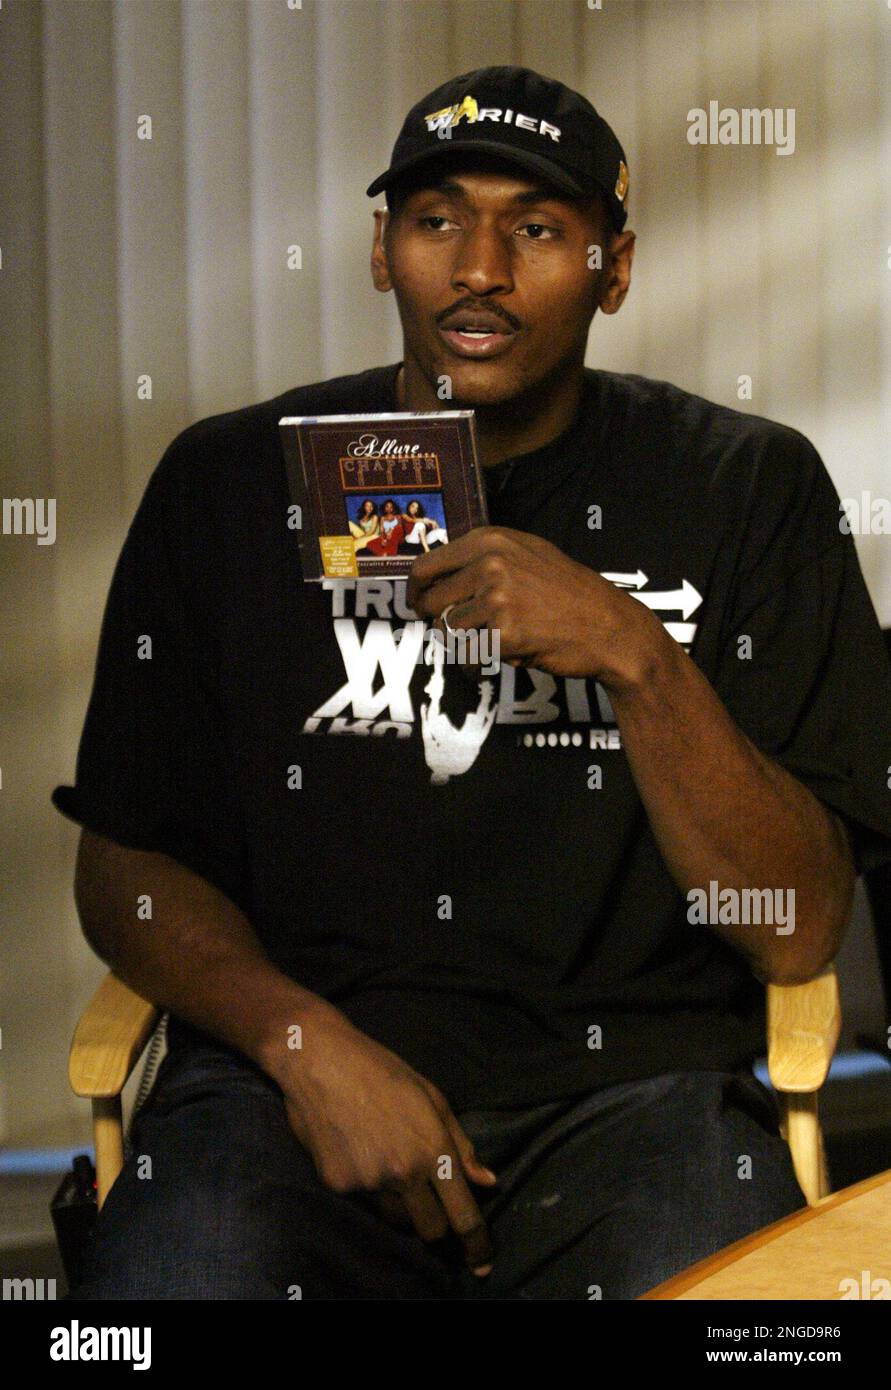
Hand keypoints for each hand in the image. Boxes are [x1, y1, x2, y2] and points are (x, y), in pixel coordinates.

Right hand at [267, 1003, 497, 1274]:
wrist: (319, 1060)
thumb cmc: (381, 1070)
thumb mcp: (432, 1097)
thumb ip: (460, 1144)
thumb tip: (487, 1181)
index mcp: (434, 1148)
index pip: (463, 1215)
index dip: (477, 1246)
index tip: (483, 1262)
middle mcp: (404, 1171)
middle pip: (430, 1230)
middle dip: (436, 1225)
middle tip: (430, 1204)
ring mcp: (368, 1181)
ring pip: (396, 1217)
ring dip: (402, 1205)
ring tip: (388, 1162)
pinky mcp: (337, 1183)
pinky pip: (363, 1199)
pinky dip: (366, 1185)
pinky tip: (357, 1148)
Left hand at [407, 525, 662, 686]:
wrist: (608, 626)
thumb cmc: (569, 593)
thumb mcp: (529, 554)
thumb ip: (484, 557)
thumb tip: (437, 574)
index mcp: (491, 540)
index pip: (427, 565)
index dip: (415, 589)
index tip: (416, 602)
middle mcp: (489, 564)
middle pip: (431, 600)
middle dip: (438, 620)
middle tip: (461, 630)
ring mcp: (495, 598)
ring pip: (449, 629)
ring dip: (467, 641)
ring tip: (500, 637)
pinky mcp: (502, 634)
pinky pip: (469, 654)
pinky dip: (481, 661)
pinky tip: (511, 652)